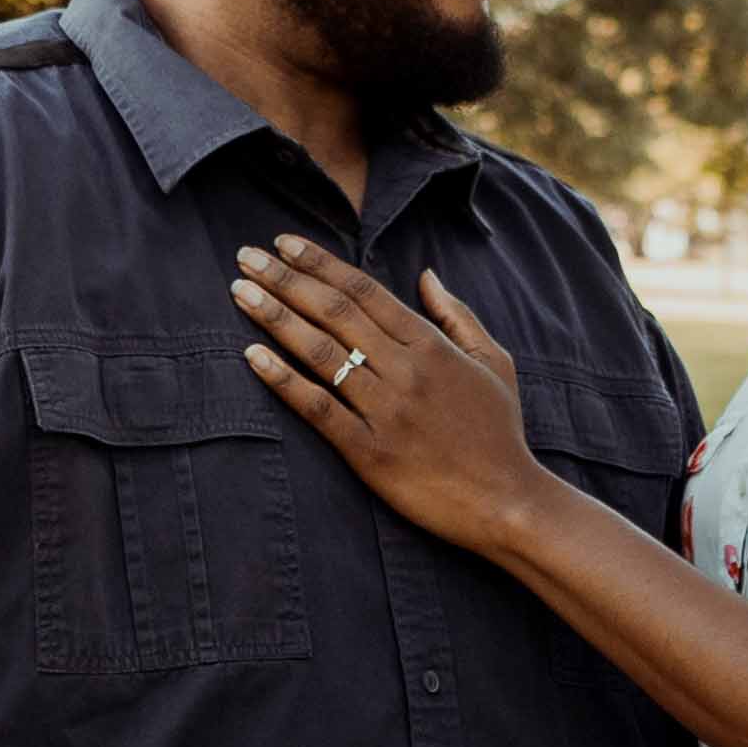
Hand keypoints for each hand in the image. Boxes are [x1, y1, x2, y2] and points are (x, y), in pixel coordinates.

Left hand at [235, 239, 559, 555]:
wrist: (507, 502)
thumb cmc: (500, 433)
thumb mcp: (494, 362)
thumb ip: (458, 316)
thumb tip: (428, 276)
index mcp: (432, 346)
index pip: (365, 291)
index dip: (320, 263)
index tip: (283, 244)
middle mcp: (406, 371)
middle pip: (335, 312)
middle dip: (285, 279)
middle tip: (245, 256)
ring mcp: (386, 411)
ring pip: (320, 352)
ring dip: (275, 317)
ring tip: (240, 292)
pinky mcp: (369, 453)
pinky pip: (318, 409)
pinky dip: (283, 380)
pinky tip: (252, 356)